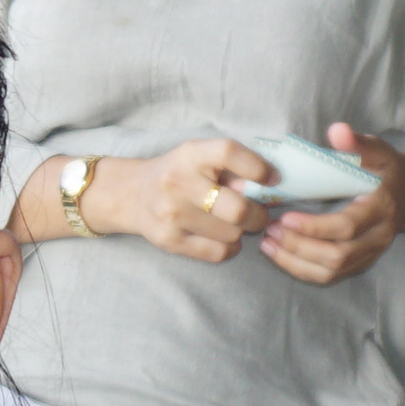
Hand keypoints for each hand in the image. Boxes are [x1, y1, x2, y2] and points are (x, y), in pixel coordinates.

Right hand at [123, 140, 272, 261]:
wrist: (132, 194)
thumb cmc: (178, 173)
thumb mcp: (198, 157)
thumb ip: (230, 166)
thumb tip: (272, 186)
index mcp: (191, 155)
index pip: (229, 153)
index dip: (257, 167)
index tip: (272, 178)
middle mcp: (178, 183)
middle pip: (237, 208)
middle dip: (257, 214)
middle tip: (258, 213)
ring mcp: (172, 214)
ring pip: (231, 233)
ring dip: (241, 231)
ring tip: (234, 223)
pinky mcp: (169, 240)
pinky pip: (217, 252)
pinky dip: (229, 248)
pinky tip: (224, 238)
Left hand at [259, 125, 404, 286]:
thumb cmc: (386, 169)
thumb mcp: (377, 150)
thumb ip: (358, 143)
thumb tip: (337, 131)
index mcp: (381, 208)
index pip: (347, 226)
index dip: (315, 227)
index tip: (285, 218)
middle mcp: (377, 237)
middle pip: (337, 255)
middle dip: (300, 246)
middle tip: (270, 231)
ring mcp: (369, 254)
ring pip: (331, 271)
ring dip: (296, 261)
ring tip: (268, 243)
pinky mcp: (359, 263)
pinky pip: (329, 276)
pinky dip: (301, 270)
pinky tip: (279, 254)